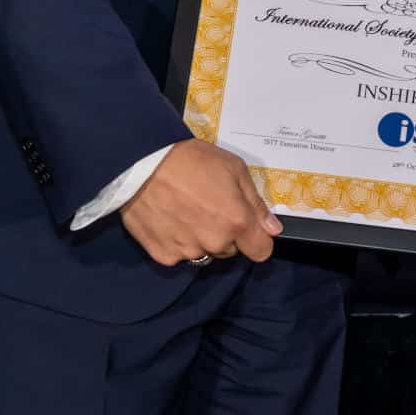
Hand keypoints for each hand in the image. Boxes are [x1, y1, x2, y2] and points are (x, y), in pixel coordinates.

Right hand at [120, 139, 281, 266]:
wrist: (143, 163)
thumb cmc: (192, 159)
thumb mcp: (233, 168)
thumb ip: (256, 203)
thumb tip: (273, 229)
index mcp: (236, 222)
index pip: (261, 252)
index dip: (257, 239)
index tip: (249, 228)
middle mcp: (214, 242)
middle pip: (230, 250)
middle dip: (225, 233)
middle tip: (208, 207)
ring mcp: (187, 252)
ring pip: (204, 252)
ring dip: (200, 238)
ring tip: (185, 210)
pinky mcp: (163, 255)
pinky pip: (178, 254)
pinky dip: (177, 241)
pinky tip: (169, 218)